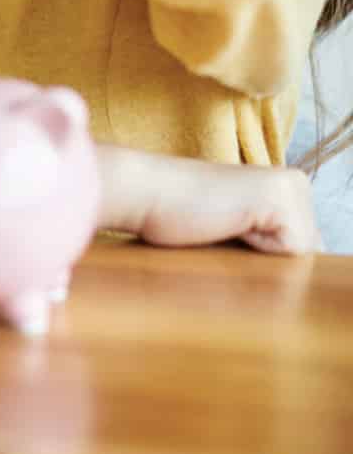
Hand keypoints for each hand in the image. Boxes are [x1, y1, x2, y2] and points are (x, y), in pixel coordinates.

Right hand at [98, 147, 320, 254]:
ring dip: (264, 256)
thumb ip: (268, 241)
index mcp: (288, 185)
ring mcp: (291, 187)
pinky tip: (231, 225)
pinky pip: (291, 251)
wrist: (147, 191)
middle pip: (308, 253)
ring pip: (302, 256)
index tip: (231, 233)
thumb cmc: (180, 215)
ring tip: (228, 228)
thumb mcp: (237, 231)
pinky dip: (259, 250)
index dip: (267, 257)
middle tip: (227, 230)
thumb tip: (292, 272)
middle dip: (270, 259)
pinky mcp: (279, 198)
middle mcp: (297, 181)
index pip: (302, 248)